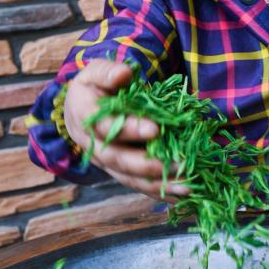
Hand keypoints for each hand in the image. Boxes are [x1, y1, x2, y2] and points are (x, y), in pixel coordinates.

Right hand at [63, 59, 189, 202]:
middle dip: (149, 164)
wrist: (79, 110)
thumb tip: (124, 74)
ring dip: (160, 184)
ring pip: (130, 178)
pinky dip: (160, 192)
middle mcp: (93, 146)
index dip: (130, 129)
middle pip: (119, 160)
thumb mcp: (95, 72)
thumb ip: (108, 72)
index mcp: (85, 118)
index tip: (156, 129)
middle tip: (179, 164)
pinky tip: (184, 196)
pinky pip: (138, 185)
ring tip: (189, 186)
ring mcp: (106, 163)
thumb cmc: (93, 88)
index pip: (106, 127)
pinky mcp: (119, 172)